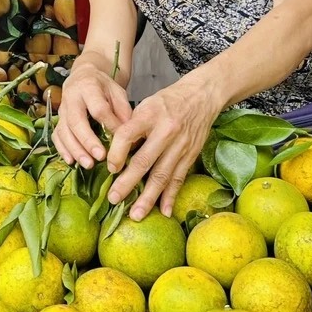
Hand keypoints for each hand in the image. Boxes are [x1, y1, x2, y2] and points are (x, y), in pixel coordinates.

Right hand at [52, 65, 132, 168]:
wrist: (83, 76)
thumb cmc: (103, 87)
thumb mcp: (117, 91)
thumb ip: (123, 110)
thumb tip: (127, 133)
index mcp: (89, 87)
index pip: (98, 108)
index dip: (110, 124)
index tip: (122, 139)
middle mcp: (71, 98)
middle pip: (76, 121)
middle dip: (88, 141)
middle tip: (101, 157)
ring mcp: (62, 110)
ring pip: (64, 131)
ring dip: (75, 149)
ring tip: (88, 164)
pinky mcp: (58, 120)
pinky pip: (57, 136)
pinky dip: (63, 150)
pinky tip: (71, 162)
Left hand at [106, 76, 222, 219]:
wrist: (202, 96)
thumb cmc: (167, 101)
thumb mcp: (146, 105)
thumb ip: (130, 126)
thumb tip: (111, 151)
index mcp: (149, 115)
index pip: (127, 135)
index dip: (116, 153)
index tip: (109, 168)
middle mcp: (166, 131)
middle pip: (144, 161)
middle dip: (127, 183)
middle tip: (113, 199)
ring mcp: (180, 146)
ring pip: (162, 175)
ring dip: (148, 198)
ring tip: (136, 215)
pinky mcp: (190, 156)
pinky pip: (179, 179)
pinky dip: (171, 197)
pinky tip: (164, 211)